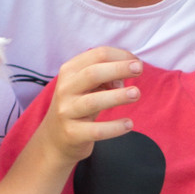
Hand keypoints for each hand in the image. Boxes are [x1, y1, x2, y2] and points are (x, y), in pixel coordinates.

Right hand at [41, 46, 140, 166]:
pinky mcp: (72, 133)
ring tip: (136, 94)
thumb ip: (105, 76)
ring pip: (93, 101)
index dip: (120, 56)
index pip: (97, 55)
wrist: (55, 137)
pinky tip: (129, 124)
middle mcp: (65, 89)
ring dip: (117, 96)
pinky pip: (96, 130)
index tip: (137, 63)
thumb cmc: (78, 105)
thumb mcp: (87, 86)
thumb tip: (126, 75)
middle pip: (92, 74)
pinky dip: (114, 127)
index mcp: (70, 71)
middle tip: (139, 69)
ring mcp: (67, 111)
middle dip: (118, 69)